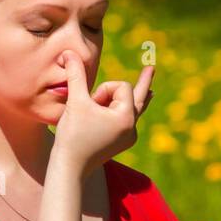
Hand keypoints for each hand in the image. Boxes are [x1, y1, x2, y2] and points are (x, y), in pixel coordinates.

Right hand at [53, 51, 153, 179]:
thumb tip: (69, 51)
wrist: (70, 168)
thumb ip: (76, 74)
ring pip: (134, 109)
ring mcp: (128, 137)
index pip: (121, 87)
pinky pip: (127, 121)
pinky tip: (136, 108)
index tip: (90, 103)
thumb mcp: (75, 101)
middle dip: (144, 83)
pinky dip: (124, 112)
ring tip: (151, 91)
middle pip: (139, 97)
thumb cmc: (72, 135)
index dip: (103, 89)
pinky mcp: (121, 143)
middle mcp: (132, 127)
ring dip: (136, 98)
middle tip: (152, 67)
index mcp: (126, 117)